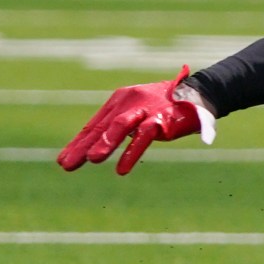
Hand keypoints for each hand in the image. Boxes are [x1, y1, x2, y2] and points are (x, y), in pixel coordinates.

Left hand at [56, 66, 210, 174]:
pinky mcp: (161, 119)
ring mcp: (145, 110)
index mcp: (120, 100)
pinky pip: (144, 136)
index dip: (79, 142)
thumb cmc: (167, 105)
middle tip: (66, 165)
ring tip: (92, 159)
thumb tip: (98, 146)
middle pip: (102, 127)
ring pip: (120, 126)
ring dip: (105, 143)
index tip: (64, 159)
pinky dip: (132, 152)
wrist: (200, 94)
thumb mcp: (139, 113)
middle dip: (82, 146)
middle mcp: (128, 103)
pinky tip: (122, 169)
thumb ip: (121, 126)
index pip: (95, 124)